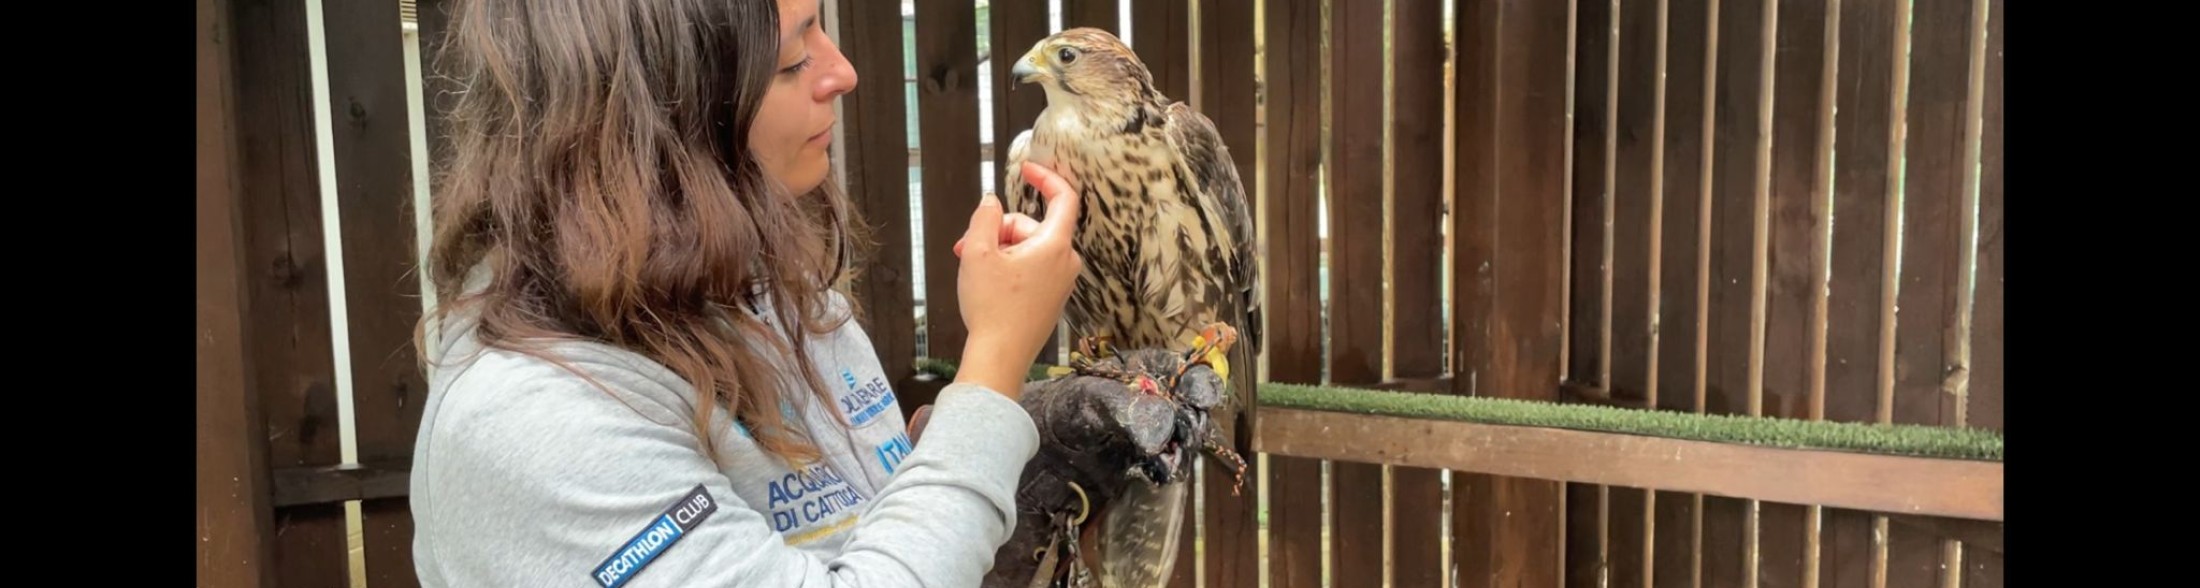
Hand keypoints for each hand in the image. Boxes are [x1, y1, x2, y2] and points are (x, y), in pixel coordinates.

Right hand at [953, 162, 1082, 398]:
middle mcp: (1066, 262)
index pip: (1064, 197)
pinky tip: (987, 282)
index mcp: (1055, 246)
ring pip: (1029, 248)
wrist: (1000, 357)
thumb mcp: (978, 253)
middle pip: (1032, 226)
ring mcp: (1061, 282)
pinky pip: (1032, 268)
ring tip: (971, 268)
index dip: (1046, 177)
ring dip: (999, 250)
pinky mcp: (1052, 297)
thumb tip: (992, 202)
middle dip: (999, 230)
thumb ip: (985, 218)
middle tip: (967, 245)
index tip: (1026, 168)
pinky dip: (1009, 267)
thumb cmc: (992, 309)